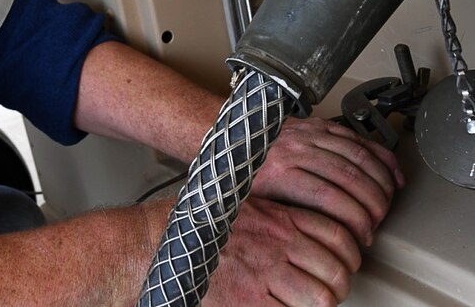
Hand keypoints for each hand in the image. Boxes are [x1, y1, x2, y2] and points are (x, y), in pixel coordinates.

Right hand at [203, 196, 360, 306]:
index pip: (336, 235)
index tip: (344, 264)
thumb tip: (310, 235)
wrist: (159, 244)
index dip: (348, 255)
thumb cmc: (196, 227)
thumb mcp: (244, 209)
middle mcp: (276, 244)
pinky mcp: (249, 301)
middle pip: (335, 271)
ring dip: (320, 306)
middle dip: (337, 286)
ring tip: (308, 305)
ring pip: (321, 298)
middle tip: (327, 291)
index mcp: (277, 219)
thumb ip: (279, 220)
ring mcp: (264, 274)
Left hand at [251, 116, 404, 245]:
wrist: (231, 137)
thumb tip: (321, 241)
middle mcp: (296, 150)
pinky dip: (380, 157)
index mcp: (279, 173)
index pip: (330, 199)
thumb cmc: (244, 173)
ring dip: (381, 183)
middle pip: (350, 178)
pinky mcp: (318, 124)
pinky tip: (391, 174)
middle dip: (374, 205)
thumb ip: (287, 218)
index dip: (355, 221)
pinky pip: (357, 138)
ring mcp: (308, 134)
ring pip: (359, 157)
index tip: (363, 236)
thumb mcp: (258, 203)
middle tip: (377, 223)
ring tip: (386, 204)